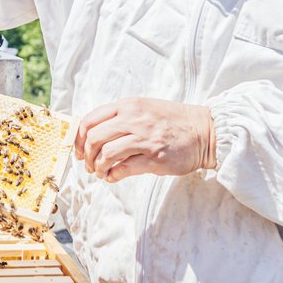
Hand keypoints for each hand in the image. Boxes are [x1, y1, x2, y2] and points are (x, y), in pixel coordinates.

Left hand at [73, 97, 216, 182]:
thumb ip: (119, 117)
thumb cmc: (170, 121)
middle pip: (94, 138)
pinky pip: (124, 169)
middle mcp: (135, 120)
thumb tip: (90, 133)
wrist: (204, 131)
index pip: (90, 120)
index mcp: (129, 106)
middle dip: (86, 155)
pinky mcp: (156, 158)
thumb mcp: (143, 109)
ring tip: (101, 172)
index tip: (79, 149)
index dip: (78, 138)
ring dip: (98, 167)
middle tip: (89, 164)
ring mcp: (146, 139)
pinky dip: (113, 175)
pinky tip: (113, 176)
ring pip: (107, 154)